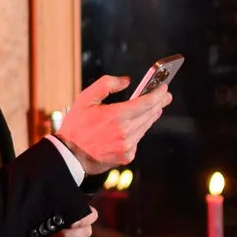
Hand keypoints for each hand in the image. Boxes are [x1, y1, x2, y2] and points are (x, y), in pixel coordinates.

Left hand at [32, 207, 95, 236]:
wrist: (37, 231)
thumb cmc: (43, 216)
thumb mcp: (47, 207)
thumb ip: (50, 206)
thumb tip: (45, 204)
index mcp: (81, 216)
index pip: (90, 216)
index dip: (82, 220)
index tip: (70, 223)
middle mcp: (83, 231)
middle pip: (83, 235)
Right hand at [55, 74, 171, 176]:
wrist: (70, 155)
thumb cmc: (76, 125)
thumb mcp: (85, 98)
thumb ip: (106, 84)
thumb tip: (126, 81)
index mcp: (116, 116)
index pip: (145, 103)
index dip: (157, 94)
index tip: (164, 88)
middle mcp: (125, 132)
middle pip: (149, 114)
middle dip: (159, 103)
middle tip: (166, 95)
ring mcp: (127, 146)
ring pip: (145, 126)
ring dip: (151, 115)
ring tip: (155, 107)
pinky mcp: (127, 155)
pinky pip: (138, 139)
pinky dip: (139, 129)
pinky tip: (138, 123)